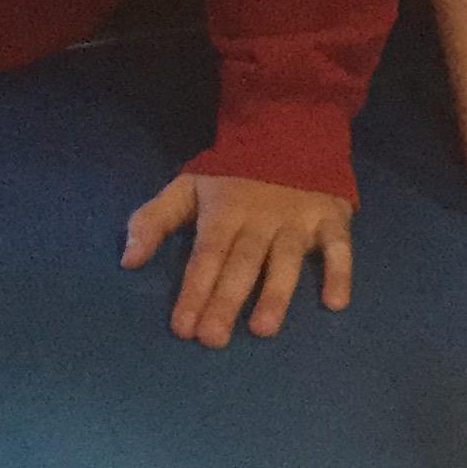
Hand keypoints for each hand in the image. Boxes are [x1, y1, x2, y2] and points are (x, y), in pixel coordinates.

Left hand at [121, 173, 353, 346]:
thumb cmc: (234, 172)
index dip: (194, 290)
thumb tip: (127, 260)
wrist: (290, 129)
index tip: (183, 327)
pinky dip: (339, 273)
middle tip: (213, 339)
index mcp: (224, 211)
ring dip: (275, 293)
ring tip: (262, 329)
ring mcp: (298, 220)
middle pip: (241, 264)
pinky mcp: (331, 220)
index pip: (206, 255)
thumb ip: (155, 220)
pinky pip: (338, 249)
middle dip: (225, 300)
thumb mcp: (188, 187)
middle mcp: (260, 219)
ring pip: (285, 260)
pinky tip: (334, 303)